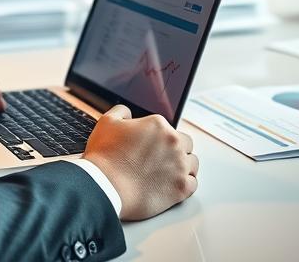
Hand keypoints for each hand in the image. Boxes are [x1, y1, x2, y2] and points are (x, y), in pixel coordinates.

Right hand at [83, 105, 198, 220]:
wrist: (106, 186)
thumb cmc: (105, 157)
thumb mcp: (107, 122)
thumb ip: (121, 111)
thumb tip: (128, 113)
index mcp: (158, 125)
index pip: (169, 128)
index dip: (158, 138)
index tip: (150, 147)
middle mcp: (173, 142)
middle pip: (185, 143)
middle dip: (175, 150)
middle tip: (159, 159)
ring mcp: (180, 165)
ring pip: (192, 162)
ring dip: (183, 165)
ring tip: (167, 172)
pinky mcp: (181, 187)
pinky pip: (193, 183)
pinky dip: (185, 184)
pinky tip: (172, 184)